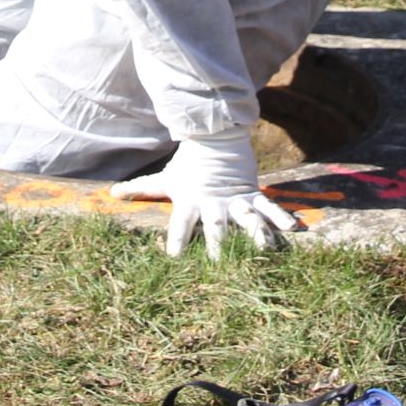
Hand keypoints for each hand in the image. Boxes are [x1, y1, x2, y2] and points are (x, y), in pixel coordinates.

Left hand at [112, 140, 301, 258]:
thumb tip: (111, 194)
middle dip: (217, 246)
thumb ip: (141, 188)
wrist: (217, 138)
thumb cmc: (188, 166)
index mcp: (190, 201)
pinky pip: (269, 208)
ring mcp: (236, 199)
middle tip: (218, 266)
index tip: (174, 259)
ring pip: (247, 220)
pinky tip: (293, 229)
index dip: (177, 240)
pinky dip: (281, 217)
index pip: (181, 225)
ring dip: (255, 236)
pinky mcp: (253, 194)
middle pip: (216, 228)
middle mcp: (214, 204)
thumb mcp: (165, 179)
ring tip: (263, 251)